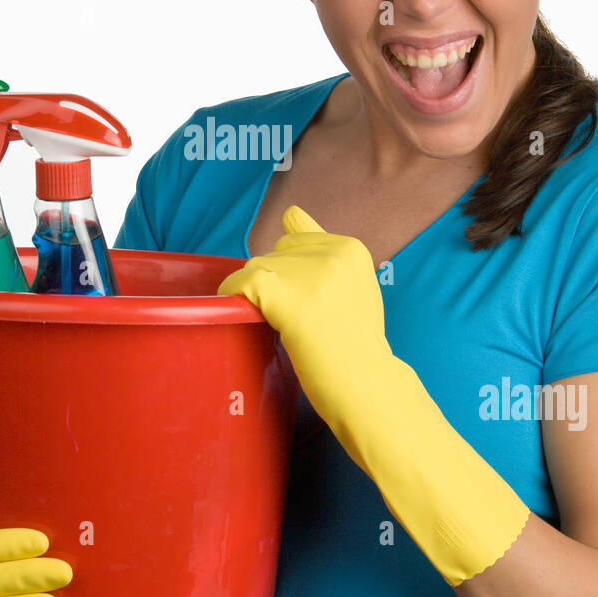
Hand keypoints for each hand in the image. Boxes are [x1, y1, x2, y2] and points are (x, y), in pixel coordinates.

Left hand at [218, 205, 396, 473]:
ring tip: (289, 328)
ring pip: (255, 268)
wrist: (364, 384)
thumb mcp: (352, 287)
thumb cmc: (356, 346)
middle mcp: (330, 250)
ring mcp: (306, 270)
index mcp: (350, 247)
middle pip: (275, 253)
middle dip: (277, 283)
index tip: (309, 301)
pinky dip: (233, 299)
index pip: (299, 240)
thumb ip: (321, 251)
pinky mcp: (282, 291)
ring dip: (258, 297)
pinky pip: (239, 283)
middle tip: (302, 321)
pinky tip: (246, 317)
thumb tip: (290, 211)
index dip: (295, 273)